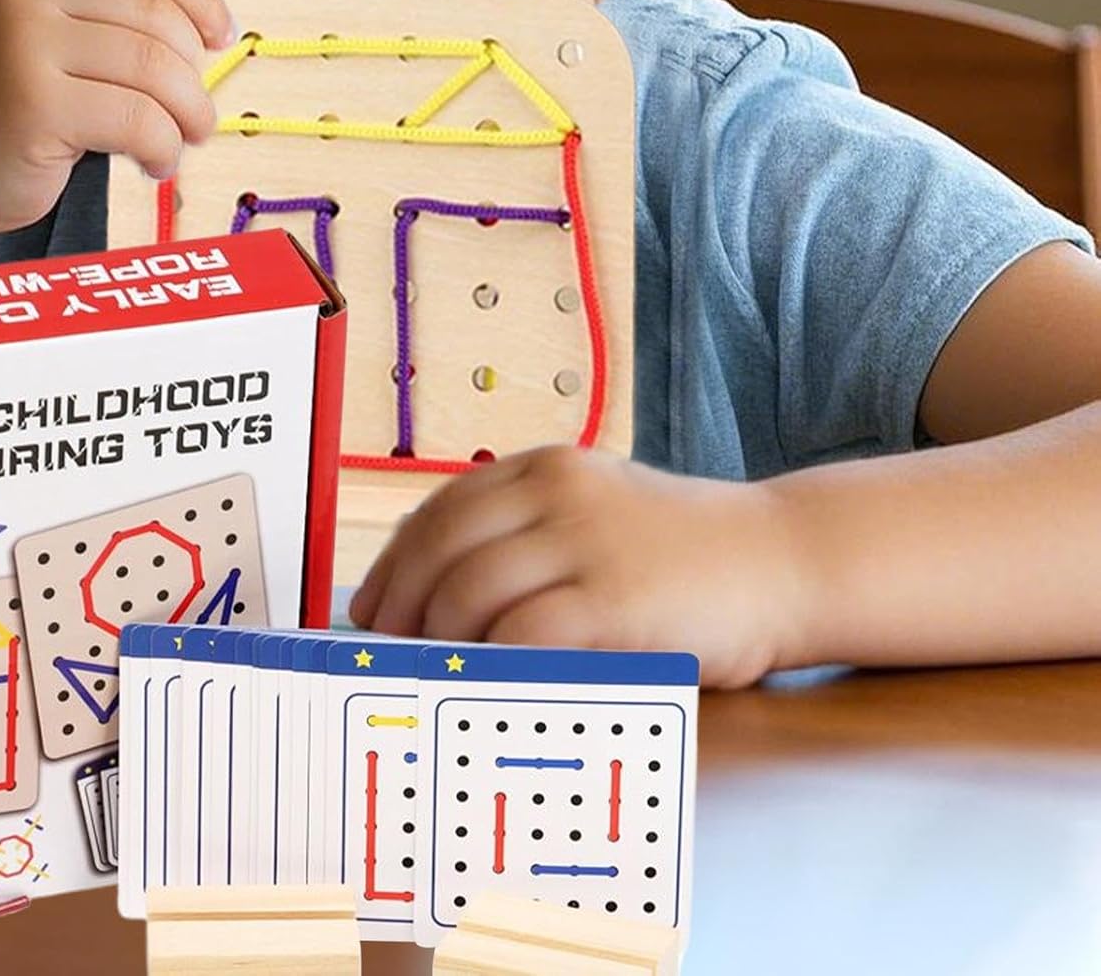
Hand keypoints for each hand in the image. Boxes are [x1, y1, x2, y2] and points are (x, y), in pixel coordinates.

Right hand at [0, 0, 234, 240]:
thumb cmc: (9, 109)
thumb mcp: (55, 36)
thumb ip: (117, 18)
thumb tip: (213, 31)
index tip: (220, 39)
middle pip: (158, 17)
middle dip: (195, 75)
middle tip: (199, 116)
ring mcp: (24, 44)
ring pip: (154, 69)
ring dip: (187, 115)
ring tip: (180, 142)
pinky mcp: (34, 104)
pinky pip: (138, 120)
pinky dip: (162, 148)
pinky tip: (153, 163)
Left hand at [347, 445, 804, 689]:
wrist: (785, 560)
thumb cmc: (685, 553)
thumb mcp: (600, 514)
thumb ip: (531, 537)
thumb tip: (438, 591)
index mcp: (547, 468)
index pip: (441, 509)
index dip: (394, 562)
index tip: (371, 609)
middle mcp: (557, 493)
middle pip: (441, 548)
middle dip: (401, 607)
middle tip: (390, 656)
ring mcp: (584, 543)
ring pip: (468, 591)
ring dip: (438, 641)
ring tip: (434, 678)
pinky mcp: (612, 600)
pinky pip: (520, 635)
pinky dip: (489, 666)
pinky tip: (484, 689)